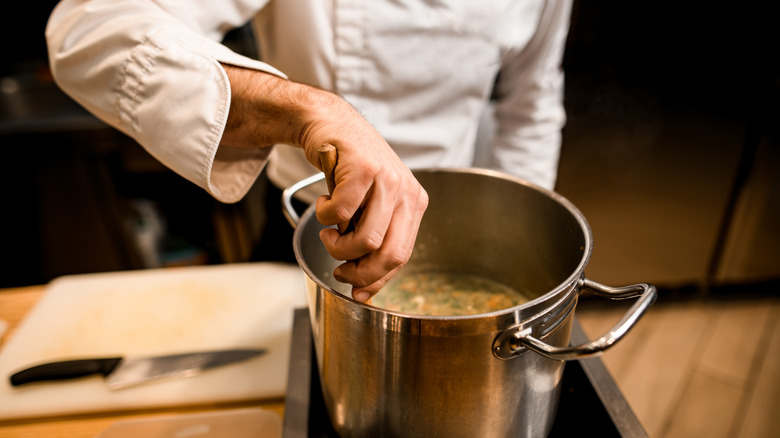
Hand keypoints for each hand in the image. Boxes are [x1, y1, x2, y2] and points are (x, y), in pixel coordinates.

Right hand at [221, 65, 427, 301]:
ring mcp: (387, 179)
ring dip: (338, 246)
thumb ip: (373, 239)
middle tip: (338, 270)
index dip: (377, 279)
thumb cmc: (348, 168)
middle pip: (389, 254)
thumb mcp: (370, 204)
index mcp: (414, 204)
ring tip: (329, 232)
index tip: (356, 290)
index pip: (402, 256)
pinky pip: (340, 214)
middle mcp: (407, 192)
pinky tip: (324, 203)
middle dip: (359, 272)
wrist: (330, 124)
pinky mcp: (362, 169)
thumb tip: (364, 289)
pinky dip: (325, 217)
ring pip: (366, 240)